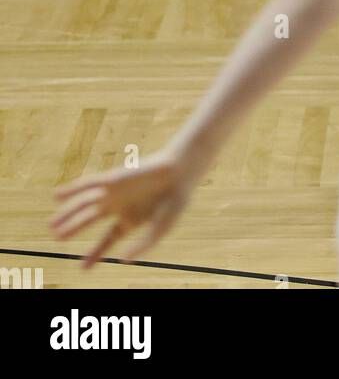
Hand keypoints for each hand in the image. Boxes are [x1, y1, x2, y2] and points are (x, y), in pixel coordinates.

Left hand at [51, 149, 197, 268]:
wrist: (180, 174)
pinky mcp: (113, 178)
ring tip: (52, 226)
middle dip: (73, 228)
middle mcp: (119, 206)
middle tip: (57, 238)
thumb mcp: (159, 230)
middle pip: (90, 220)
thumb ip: (141, 246)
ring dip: (68, 214)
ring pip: (86, 205)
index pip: (108, 240)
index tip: (83, 268)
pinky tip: (57, 196)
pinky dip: (72, 189)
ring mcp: (115, 192)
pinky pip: (88, 184)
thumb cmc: (174, 202)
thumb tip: (122, 260)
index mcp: (131, 220)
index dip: (95, 255)